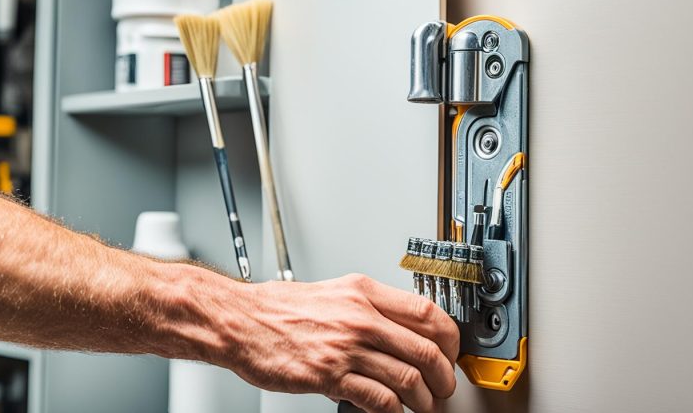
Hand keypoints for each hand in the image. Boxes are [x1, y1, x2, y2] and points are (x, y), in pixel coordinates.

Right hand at [212, 274, 459, 412]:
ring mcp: (346, 347)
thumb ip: (370, 308)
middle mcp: (361, 317)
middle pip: (426, 348)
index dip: (450, 338)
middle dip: (444, 376)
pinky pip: (379, 399)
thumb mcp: (335, 293)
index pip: (428, 312)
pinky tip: (393, 412)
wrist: (241, 321)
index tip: (451, 353)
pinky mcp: (329, 376)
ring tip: (423, 406)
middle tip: (444, 388)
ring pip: (408, 378)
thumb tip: (402, 329)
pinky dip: (394, 411)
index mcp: (365, 293)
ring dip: (424, 399)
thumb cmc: (281, 308)